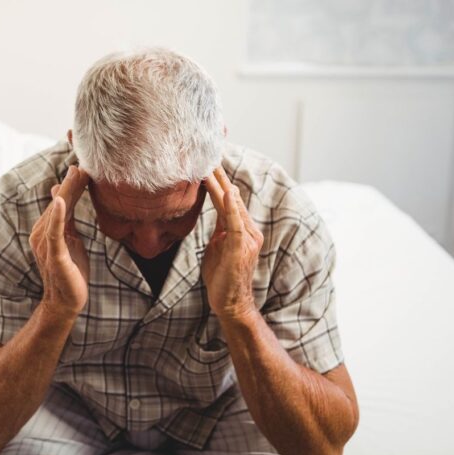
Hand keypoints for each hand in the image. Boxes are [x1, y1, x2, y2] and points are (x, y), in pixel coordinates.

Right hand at [29, 165, 90, 318]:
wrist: (65, 302)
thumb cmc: (69, 271)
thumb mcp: (70, 238)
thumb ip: (66, 216)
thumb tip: (61, 191)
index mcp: (47, 227)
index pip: (61, 199)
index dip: (72, 181)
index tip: (82, 162)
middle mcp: (42, 232)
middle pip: (60, 201)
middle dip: (72, 181)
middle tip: (82, 160)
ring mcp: (46, 243)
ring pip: (58, 212)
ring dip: (67, 191)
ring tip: (77, 172)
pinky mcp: (54, 255)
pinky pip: (54, 232)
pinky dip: (56, 215)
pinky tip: (59, 200)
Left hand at [202, 168, 263, 321]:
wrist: (230, 302)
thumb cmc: (222, 276)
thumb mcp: (218, 246)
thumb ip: (219, 229)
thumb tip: (216, 216)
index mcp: (240, 228)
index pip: (227, 198)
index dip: (217, 180)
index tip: (206, 160)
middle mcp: (248, 229)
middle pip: (231, 196)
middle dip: (219, 174)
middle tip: (208, 152)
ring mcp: (246, 237)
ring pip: (232, 205)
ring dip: (222, 184)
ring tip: (211, 165)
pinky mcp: (241, 247)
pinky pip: (236, 222)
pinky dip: (231, 206)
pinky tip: (227, 192)